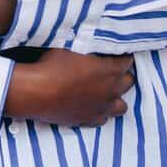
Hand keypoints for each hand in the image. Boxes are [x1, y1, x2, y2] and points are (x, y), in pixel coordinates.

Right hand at [4, 49, 134, 126]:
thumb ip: (87, 50)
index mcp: (110, 70)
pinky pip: (103, 119)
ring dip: (115, 97)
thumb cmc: (52, 66)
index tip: (115, 54)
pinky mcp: (89, 120)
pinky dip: (100, 112)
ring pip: (121, 106)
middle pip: (128, 82)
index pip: (127, 62)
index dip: (122, 57)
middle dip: (122, 75)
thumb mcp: (70, 49)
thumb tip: (89, 46)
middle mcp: (111, 91)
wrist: (37, 92)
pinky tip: (92, 105)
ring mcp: (101, 108)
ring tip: (105, 91)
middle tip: (110, 70)